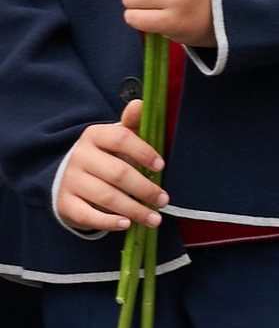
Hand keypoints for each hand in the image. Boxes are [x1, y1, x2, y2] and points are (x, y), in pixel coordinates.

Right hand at [56, 102, 163, 232]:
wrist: (69, 176)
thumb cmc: (106, 156)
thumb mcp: (118, 139)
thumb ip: (132, 124)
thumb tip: (142, 103)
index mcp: (95, 136)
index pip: (121, 138)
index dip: (144, 152)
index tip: (161, 166)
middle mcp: (80, 156)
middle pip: (117, 172)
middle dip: (145, 188)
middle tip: (164, 200)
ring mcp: (70, 180)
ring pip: (105, 196)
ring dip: (134, 209)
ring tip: (154, 218)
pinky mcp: (65, 203)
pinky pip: (87, 214)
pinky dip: (108, 221)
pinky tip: (126, 224)